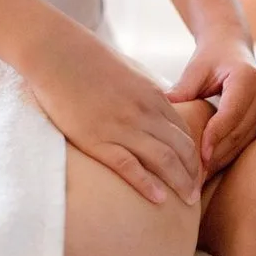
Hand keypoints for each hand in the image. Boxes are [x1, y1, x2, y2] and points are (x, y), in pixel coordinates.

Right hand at [25, 29, 200, 204]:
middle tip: (196, 194)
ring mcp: (122, 127)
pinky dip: (147, 184)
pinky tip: (159, 199)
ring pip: (163, 160)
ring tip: (187, 201)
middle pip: (182, 149)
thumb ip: (149, 92)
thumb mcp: (133, 72)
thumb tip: (160, 106)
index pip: (185, 133)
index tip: (198, 173)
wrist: (57, 54)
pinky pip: (129, 166)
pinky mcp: (97, 139)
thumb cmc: (92, 61)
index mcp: (154, 97)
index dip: (196, 156)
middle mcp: (144, 113)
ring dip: (180, 183)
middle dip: (194, 174)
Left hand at [166, 31, 255, 174]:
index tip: (199, 155)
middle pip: (238, 132)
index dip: (215, 135)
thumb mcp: (196, 68)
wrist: (232, 49)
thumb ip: (184, 89)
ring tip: (199, 178)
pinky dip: (226, 155)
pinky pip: (244, 142)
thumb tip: (164, 108)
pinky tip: (209, 168)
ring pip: (242, 141)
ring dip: (221, 160)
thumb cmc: (211, 57)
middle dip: (216, 154)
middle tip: (194, 176)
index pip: (231, 114)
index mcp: (247, 79)